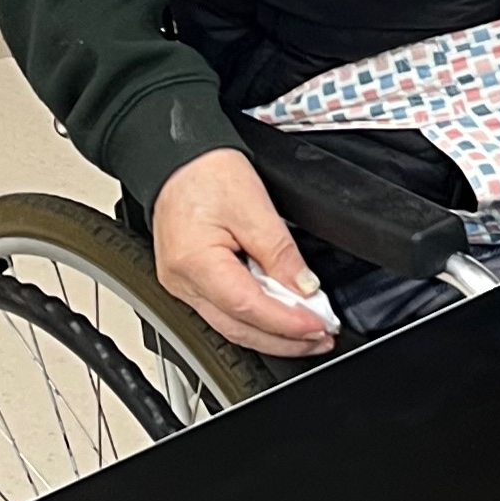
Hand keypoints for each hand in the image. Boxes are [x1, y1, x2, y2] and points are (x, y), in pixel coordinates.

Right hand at [153, 147, 333, 356]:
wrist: (178, 159)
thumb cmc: (206, 174)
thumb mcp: (255, 208)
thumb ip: (281, 254)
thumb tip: (305, 289)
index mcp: (194, 261)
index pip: (248, 308)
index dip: (287, 323)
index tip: (319, 326)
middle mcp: (182, 281)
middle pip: (239, 328)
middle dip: (285, 340)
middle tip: (322, 337)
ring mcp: (181, 286)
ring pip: (231, 327)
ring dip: (272, 335)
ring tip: (307, 333)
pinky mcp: (188, 283)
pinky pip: (224, 313)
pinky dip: (255, 320)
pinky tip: (280, 318)